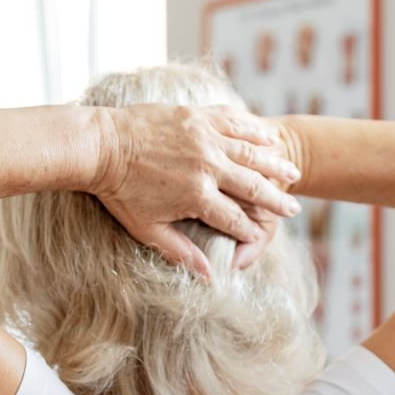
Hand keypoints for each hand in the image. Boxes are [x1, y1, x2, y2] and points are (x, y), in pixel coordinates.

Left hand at [96, 105, 302, 277]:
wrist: (101, 144)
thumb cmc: (120, 190)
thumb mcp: (147, 228)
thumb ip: (180, 252)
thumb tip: (208, 277)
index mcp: (197, 197)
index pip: (235, 219)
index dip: (251, 232)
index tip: (262, 236)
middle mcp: (208, 166)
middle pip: (254, 187)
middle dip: (276, 201)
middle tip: (293, 209)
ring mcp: (205, 138)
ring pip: (252, 153)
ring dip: (275, 165)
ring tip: (293, 174)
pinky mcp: (199, 117)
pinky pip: (236, 122)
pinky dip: (256, 130)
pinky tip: (269, 137)